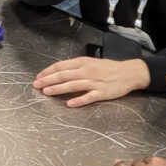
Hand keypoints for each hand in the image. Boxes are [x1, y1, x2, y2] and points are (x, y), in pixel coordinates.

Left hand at [33, 57, 149, 106]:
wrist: (128, 73)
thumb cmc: (108, 68)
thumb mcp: (91, 62)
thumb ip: (76, 66)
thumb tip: (59, 71)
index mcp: (83, 62)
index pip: (61, 66)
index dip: (48, 71)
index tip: (39, 77)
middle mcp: (87, 71)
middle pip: (64, 75)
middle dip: (48, 80)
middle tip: (37, 85)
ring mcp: (94, 82)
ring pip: (73, 85)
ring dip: (58, 89)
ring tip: (47, 92)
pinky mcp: (102, 93)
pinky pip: (88, 97)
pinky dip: (78, 100)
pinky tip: (69, 104)